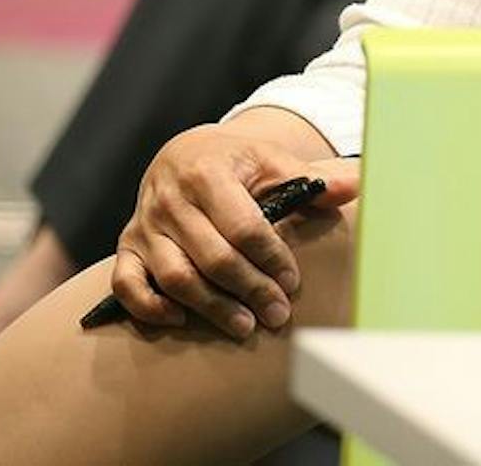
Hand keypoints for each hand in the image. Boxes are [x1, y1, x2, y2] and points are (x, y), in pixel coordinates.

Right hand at [110, 124, 359, 337]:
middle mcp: (169, 199)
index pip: (243, 226)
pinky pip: (126, 284)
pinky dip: (149, 306)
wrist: (186, 153)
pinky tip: (181, 321)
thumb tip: (354, 186)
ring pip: (174, 276)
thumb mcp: (274, 161)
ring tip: (244, 327)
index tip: (293, 282)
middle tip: (277, 315)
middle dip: (249, 290)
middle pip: (212, 257)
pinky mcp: (126, 245)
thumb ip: (313, 178)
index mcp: (208, 172)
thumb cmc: (238, 163)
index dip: (271, 257)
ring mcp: (144, 225)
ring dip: (210, 307)